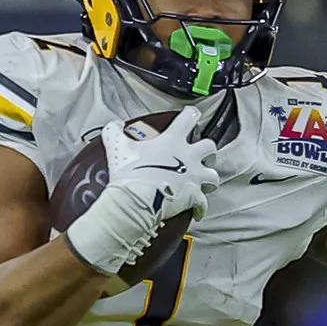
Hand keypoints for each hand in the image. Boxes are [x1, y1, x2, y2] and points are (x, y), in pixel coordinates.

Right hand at [66, 116, 218, 275]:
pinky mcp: (194, 197)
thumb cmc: (130, 172)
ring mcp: (194, 177)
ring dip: (209, 178)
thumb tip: (113, 126)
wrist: (136, 199)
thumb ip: (115, 132)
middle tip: (201, 153)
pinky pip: (203, 203)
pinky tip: (197, 210)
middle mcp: (188, 156)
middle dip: (207, 150)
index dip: (191, 115)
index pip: (189, 118)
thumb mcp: (118, 146)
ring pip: (213, 175)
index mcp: (173, 140)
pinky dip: (201, 207)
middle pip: (209, 146)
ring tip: (204, 181)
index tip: (192, 115)